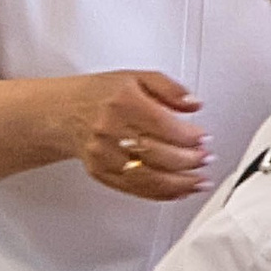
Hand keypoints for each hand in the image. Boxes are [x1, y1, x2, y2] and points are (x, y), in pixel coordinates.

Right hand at [65, 70, 211, 201]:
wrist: (64, 112)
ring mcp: (105, 155)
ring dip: (181, 183)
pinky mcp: (101, 173)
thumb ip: (169, 88)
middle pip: (159, 154)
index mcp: (123, 103)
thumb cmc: (101, 95)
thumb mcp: (137, 77)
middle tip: (206, 157)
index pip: (165, 125)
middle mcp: (111, 130)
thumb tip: (194, 104)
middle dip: (190, 160)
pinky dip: (163, 193)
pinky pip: (136, 189)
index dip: (190, 136)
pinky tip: (180, 190)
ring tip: (200, 180)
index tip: (204, 137)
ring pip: (150, 177)